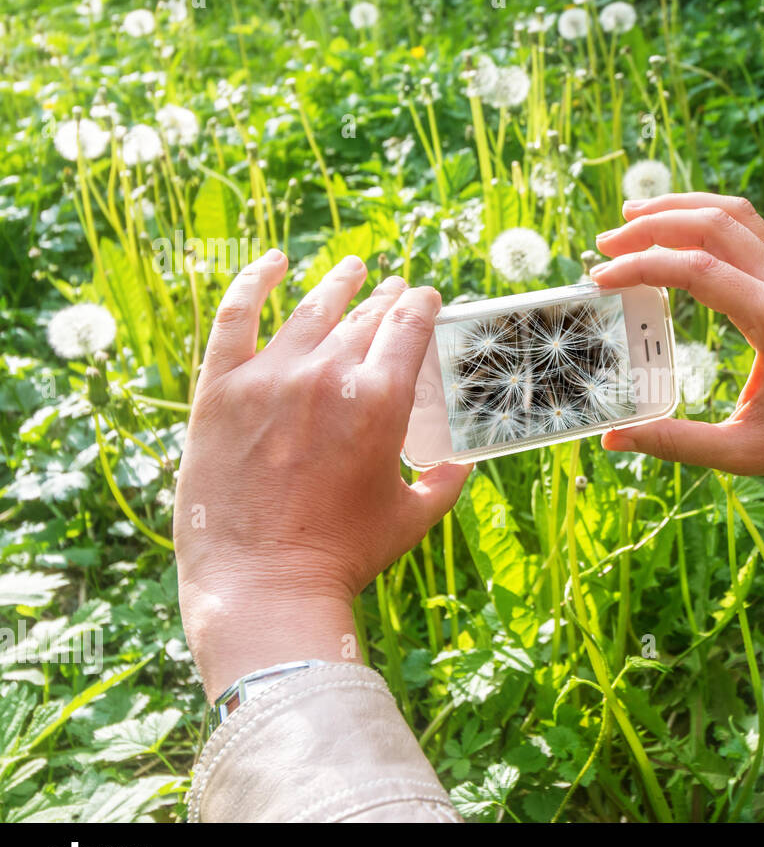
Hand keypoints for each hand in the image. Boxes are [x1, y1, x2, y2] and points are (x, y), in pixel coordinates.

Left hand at [175, 250, 470, 699]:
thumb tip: (460, 464)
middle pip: (365, 317)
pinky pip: (236, 317)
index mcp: (381, 401)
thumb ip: (443, 483)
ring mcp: (270, 377)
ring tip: (351, 268)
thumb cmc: (344, 555)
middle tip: (394, 290)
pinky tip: (273, 262)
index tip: (424, 299)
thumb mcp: (411, 517)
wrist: (262, 583)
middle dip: (386, 300)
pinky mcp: (221, 389)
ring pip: (310, 310)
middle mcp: (328, 376)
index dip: (420, 306)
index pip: (408, 328)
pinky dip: (254, 282)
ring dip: (338, 285)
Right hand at [591, 193, 763, 502]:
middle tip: (603, 245)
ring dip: (680, 208)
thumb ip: (675, 442)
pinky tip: (676, 229)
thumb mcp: (741, 452)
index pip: (698, 270)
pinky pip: (748, 228)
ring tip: (631, 219)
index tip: (601, 279)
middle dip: (652, 226)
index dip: (643, 267)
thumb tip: (612, 439)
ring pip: (733, 215)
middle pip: (713, 225)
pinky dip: (707, 217)